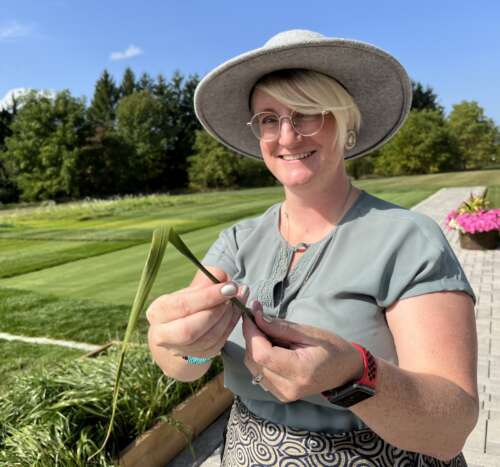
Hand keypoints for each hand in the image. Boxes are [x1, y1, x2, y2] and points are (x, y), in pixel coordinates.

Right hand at [147, 278, 248, 358]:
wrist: (178, 333)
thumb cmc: (185, 306)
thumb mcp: (190, 291)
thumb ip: (206, 281)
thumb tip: (223, 276)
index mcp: (158, 311)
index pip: (183, 305)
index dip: (208, 296)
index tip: (229, 286)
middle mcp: (163, 334)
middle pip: (190, 329)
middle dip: (217, 311)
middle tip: (233, 295)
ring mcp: (180, 349)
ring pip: (207, 338)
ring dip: (227, 318)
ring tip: (236, 301)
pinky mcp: (197, 356)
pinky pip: (218, 343)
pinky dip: (230, 326)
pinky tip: (236, 312)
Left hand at [242, 301, 362, 401]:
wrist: (346, 373)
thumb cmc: (333, 349)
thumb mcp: (310, 333)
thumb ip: (281, 327)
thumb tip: (256, 317)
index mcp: (299, 371)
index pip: (262, 354)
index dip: (251, 333)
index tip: (250, 313)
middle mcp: (287, 387)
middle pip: (254, 360)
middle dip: (251, 336)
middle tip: (257, 316)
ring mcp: (282, 394)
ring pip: (253, 367)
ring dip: (254, 345)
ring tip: (266, 329)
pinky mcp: (279, 394)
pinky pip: (259, 372)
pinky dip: (259, 355)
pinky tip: (269, 344)